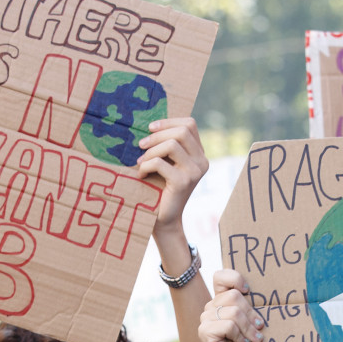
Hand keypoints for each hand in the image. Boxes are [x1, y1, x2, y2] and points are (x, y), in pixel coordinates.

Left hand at [137, 117, 207, 236]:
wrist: (163, 220)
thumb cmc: (160, 189)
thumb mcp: (166, 163)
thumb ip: (166, 146)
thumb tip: (150, 125)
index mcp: (199, 154)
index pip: (190, 124)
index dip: (169, 121)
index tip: (150, 128)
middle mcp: (201, 161)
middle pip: (182, 131)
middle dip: (157, 135)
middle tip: (140, 145)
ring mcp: (194, 172)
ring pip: (172, 145)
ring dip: (151, 151)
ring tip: (140, 162)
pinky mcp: (183, 182)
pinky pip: (160, 163)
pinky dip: (146, 166)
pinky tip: (141, 175)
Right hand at [199, 269, 263, 341]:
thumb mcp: (248, 322)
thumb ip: (249, 308)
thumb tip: (267, 300)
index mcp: (220, 300)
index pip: (220, 276)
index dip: (234, 278)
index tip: (248, 290)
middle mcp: (210, 307)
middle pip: (234, 296)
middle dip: (251, 313)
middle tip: (260, 327)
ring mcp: (205, 319)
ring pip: (233, 312)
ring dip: (248, 327)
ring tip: (255, 339)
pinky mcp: (205, 331)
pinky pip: (228, 325)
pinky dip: (240, 335)